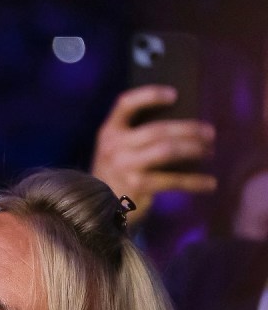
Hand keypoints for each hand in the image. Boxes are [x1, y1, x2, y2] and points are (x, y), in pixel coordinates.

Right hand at [91, 86, 216, 222]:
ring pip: (167, 150)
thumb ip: (136, 137)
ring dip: (194, 149)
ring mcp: (123, 167)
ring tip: (210, 152)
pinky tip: (209, 184)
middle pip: (157, 130)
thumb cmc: (116, 178)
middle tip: (210, 133)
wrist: (98, 214)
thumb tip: (183, 125)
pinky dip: (194, 182)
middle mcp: (113, 147)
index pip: (125, 104)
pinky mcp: (135, 187)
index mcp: (108, 132)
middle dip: (189, 129)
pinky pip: (171, 180)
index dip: (149, 95)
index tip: (174, 95)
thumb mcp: (117, 152)